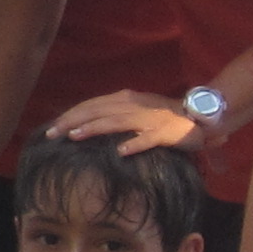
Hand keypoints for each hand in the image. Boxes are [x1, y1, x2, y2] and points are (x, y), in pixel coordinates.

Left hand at [48, 89, 200, 155]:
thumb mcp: (136, 111)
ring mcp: (149, 118)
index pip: (92, 105)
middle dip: (73, 121)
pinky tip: (120, 152)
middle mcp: (134, 105)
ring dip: (93, 128)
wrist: (199, 117)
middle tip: (52, 133)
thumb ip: (115, 114)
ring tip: (74, 137)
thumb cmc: (165, 117)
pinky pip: (148, 139)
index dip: (71, 115)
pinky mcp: (164, 132)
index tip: (53, 126)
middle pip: (98, 111)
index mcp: (126, 99)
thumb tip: (88, 123)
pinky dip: (134, 144)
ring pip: (116, 122)